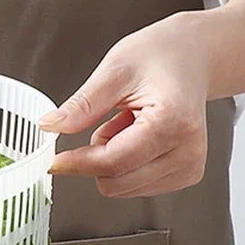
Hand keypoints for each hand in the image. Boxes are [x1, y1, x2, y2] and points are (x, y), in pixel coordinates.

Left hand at [39, 13, 209, 197]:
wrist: (194, 56)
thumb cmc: (161, 56)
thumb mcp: (114, 70)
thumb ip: (82, 105)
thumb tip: (49, 127)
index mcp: (172, 122)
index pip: (112, 163)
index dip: (77, 164)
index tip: (54, 160)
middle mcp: (188, 152)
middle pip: (115, 183)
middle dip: (97, 159)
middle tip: (110, 122)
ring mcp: (188, 167)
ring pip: (122, 188)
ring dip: (112, 161)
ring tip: (129, 125)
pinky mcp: (185, 176)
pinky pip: (135, 187)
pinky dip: (126, 165)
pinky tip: (139, 137)